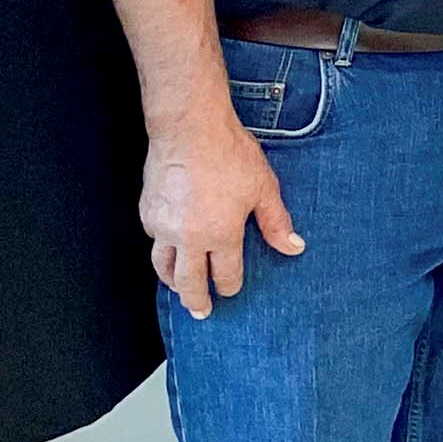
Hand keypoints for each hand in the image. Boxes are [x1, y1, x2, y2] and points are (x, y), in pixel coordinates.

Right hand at [137, 110, 300, 318]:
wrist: (190, 129)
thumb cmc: (229, 154)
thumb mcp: (264, 188)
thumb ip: (276, 222)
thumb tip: (294, 247)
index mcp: (221, 235)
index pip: (225, 276)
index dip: (230, 286)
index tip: (231, 289)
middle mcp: (190, 238)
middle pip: (189, 283)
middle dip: (197, 301)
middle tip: (201, 312)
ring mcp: (164, 228)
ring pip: (165, 268)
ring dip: (173, 282)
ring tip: (179, 289)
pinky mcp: (148, 213)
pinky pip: (153, 242)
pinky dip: (162, 251)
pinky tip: (168, 250)